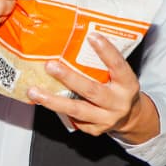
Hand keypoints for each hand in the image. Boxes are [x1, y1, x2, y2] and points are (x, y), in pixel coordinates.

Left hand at [27, 34, 158, 141]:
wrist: (131, 117)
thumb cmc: (119, 89)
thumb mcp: (120, 76)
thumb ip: (104, 64)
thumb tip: (77, 40)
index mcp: (128, 84)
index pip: (118, 66)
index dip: (106, 51)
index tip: (92, 36)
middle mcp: (118, 103)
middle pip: (92, 90)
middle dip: (69, 78)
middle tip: (50, 66)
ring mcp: (106, 119)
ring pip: (77, 110)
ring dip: (53, 100)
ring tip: (34, 91)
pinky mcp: (95, 129)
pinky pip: (73, 119)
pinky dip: (57, 108)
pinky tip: (44, 100)